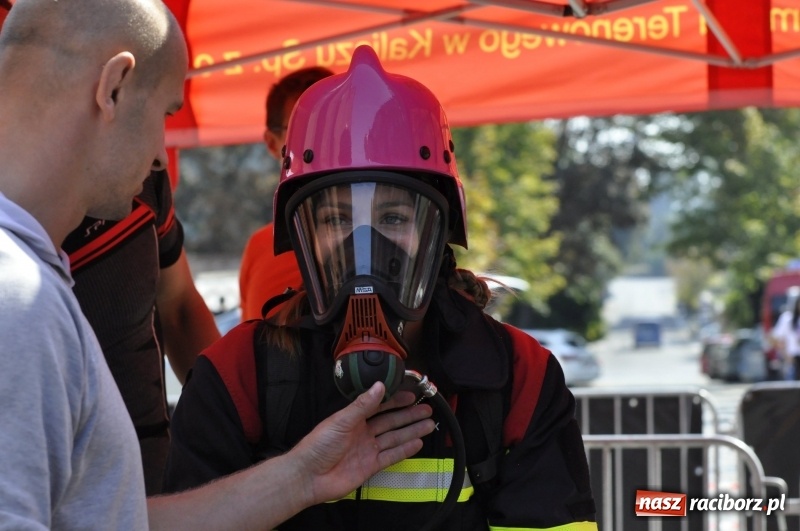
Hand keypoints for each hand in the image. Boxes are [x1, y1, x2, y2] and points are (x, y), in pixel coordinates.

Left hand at [292, 382, 433, 504]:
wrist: (308, 476)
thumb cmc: (319, 445)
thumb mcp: (341, 421)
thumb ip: (362, 405)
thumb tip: (379, 386)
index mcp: (353, 419)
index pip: (379, 406)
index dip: (395, 400)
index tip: (411, 395)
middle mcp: (362, 433)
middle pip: (390, 422)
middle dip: (408, 416)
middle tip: (426, 409)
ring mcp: (367, 450)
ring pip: (394, 438)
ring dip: (411, 431)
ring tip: (429, 424)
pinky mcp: (370, 467)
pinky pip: (391, 456)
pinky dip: (404, 450)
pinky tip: (417, 443)